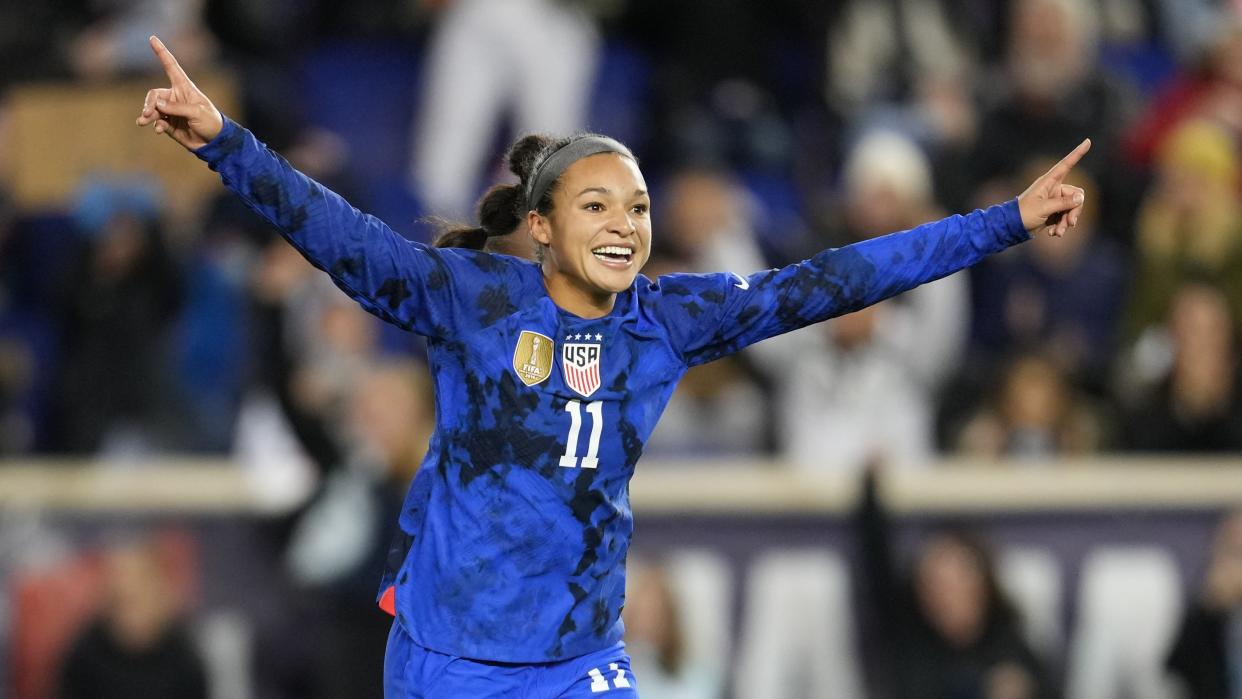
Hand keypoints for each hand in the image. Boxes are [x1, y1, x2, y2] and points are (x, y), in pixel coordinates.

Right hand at [134, 35, 222, 150]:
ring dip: (147, 114)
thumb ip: (176, 108)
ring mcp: (171, 111)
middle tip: (148, 113)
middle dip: (149, 103)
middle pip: (154, 95)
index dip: (162, 52)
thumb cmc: (211, 122)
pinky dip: (155, 125)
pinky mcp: (169, 124)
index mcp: (185, 88)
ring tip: (143, 121)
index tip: (152, 38)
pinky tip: (159, 130)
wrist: (215, 143)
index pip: (171, 67)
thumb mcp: (197, 112)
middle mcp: (176, 97)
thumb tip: (156, 104)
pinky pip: (157, 122)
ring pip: (152, 109)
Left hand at [1016, 139, 1090, 236]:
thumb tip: (1081, 198)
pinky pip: (1065, 218)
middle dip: (1074, 211)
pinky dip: (1061, 227)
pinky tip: (1053, 234)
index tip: (1088, 141)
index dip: (1078, 153)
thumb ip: (1064, 203)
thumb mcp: (1044, 208)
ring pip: (1072, 209)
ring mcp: (1054, 201)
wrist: (1011, 228)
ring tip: (1058, 233)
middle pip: (1076, 196)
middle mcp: (1053, 189)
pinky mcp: (1053, 212)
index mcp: (1049, 182)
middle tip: (1070, 224)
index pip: (1066, 164)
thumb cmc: (1024, 214)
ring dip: (1066, 223)